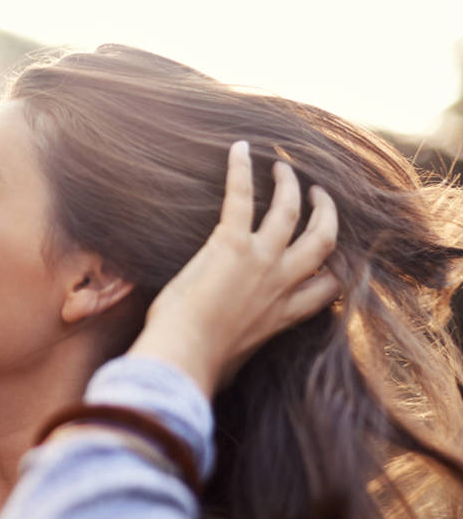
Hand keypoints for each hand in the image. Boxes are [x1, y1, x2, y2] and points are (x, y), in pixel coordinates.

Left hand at [129, 141, 339, 398]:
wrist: (184, 358)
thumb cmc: (199, 366)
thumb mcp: (233, 362)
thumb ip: (240, 352)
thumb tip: (221, 368)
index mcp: (284, 316)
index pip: (327, 288)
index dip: (334, 268)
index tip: (331, 257)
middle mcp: (281, 285)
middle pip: (323, 241)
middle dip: (326, 214)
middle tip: (318, 195)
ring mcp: (260, 261)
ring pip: (289, 211)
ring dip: (290, 185)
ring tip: (284, 166)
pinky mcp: (230, 244)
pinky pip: (242, 197)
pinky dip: (241, 170)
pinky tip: (240, 149)